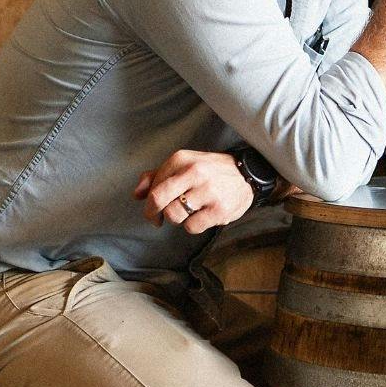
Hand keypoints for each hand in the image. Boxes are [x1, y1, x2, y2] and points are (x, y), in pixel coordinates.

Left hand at [132, 150, 253, 234]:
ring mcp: (208, 191)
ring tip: (187, 212)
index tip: (154, 208)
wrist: (247, 174)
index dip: (149, 202)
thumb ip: (157, 176)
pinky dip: (193, 225)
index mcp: (182, 160)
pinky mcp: (219, 210)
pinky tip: (202, 216)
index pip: (153, 187)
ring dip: (177, 219)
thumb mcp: (184, 164)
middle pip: (158, 200)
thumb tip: (137, 194)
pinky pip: (192, 227)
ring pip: (174, 216)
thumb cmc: (210, 171)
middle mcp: (194, 173)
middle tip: (158, 218)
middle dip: (154, 214)